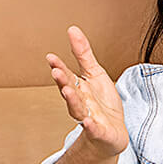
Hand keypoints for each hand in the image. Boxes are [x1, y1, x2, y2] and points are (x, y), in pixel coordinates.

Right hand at [47, 26, 127, 157]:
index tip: (51, 57)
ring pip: (77, 109)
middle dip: (63, 81)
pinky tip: (88, 122)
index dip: (60, 67)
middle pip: (69, 91)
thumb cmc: (102, 103)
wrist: (111, 133)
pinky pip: (94, 129)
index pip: (67, 76)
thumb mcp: (95, 74)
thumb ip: (83, 54)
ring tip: (67, 91)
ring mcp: (88, 117)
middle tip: (56, 71)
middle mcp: (80, 102)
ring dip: (72, 100)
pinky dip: (90, 126)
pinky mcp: (99, 132)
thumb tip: (72, 30)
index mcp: (79, 88)